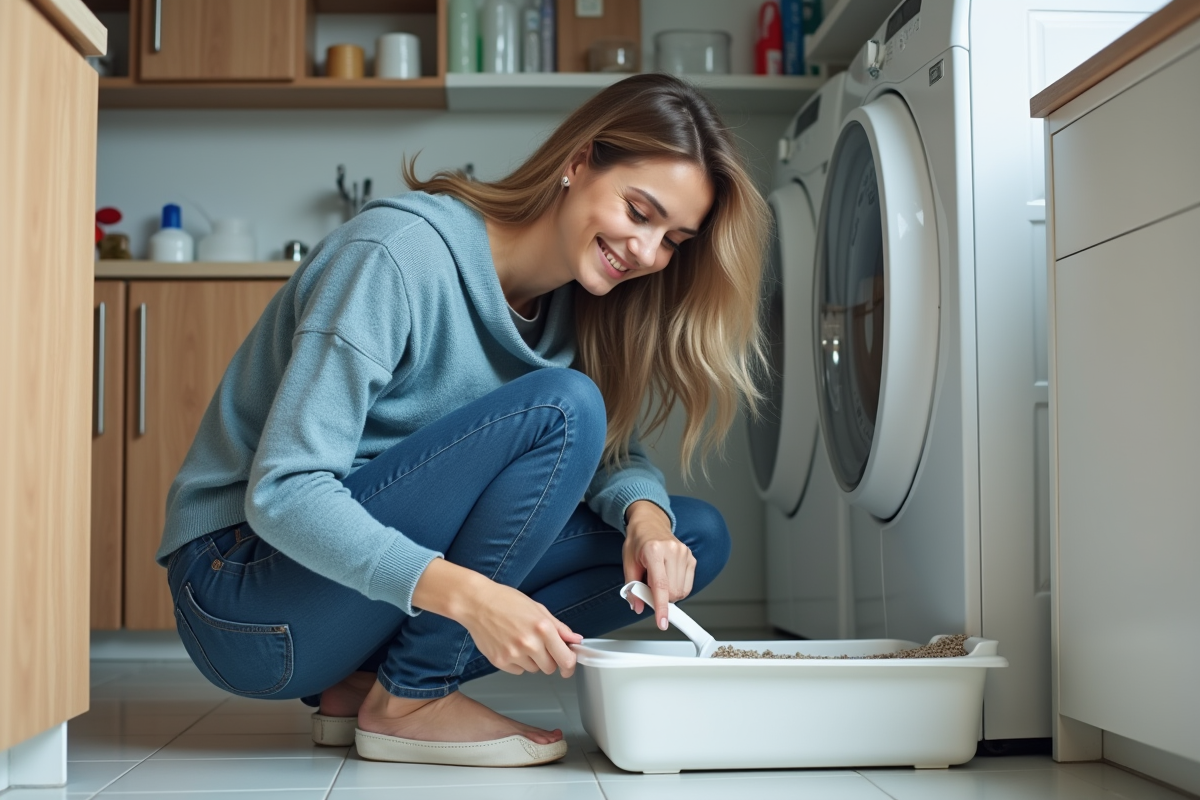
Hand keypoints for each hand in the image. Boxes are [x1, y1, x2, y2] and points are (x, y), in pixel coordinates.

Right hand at [412, 559, 581, 677]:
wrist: (476, 603)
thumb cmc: (505, 601)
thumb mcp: (538, 608)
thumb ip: (559, 627)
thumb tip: (575, 639)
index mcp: (543, 628)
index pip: (566, 659)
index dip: (570, 665)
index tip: (568, 666)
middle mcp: (529, 643)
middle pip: (550, 668)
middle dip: (549, 660)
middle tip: (540, 646)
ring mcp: (513, 654)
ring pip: (533, 670)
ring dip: (532, 660)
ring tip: (520, 641)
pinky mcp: (499, 662)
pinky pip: (518, 671)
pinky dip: (517, 662)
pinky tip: (509, 645)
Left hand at [622, 500, 695, 630]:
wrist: (650, 523)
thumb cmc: (638, 541)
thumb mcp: (628, 562)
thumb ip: (632, 587)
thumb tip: (637, 606)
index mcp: (654, 550)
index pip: (660, 585)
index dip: (661, 607)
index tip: (662, 622)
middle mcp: (672, 550)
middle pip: (673, 591)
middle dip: (661, 598)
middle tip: (649, 588)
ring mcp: (685, 553)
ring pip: (682, 591)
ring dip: (670, 594)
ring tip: (658, 579)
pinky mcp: (691, 558)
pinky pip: (688, 585)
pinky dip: (677, 588)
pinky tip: (668, 577)